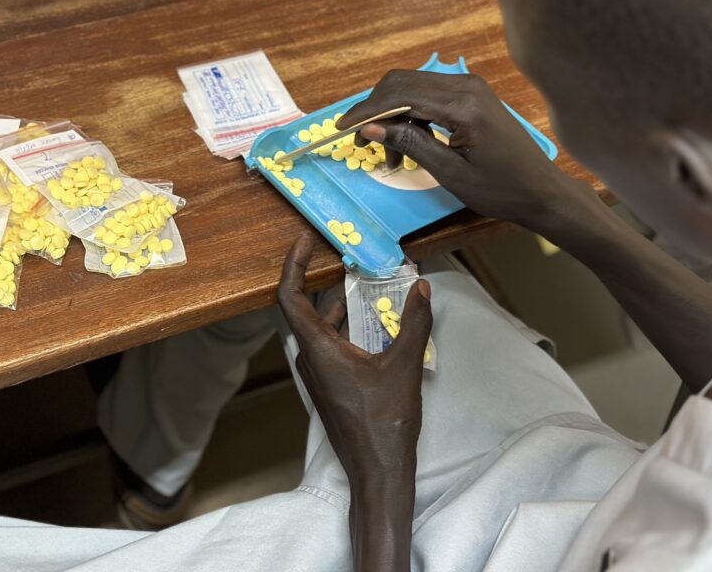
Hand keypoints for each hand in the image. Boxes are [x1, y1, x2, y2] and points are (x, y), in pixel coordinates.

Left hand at [277, 236, 431, 491]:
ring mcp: (320, 374)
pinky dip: (353, 328)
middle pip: (312, 309)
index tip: (306, 240)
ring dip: (348, 306)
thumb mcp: (405, 365)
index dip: (294, 264)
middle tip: (356, 259)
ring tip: (376, 285)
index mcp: (317, 349)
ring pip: (326, 328)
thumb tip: (422, 288)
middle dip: (333, 282)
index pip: (290, 296)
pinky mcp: (332, 385)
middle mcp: (311, 358)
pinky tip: (380, 323)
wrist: (378, 471)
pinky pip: (335, 345)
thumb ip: (413, 323)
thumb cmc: (385, 421)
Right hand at [339, 69, 571, 227]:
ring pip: (412, 88)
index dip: (367, 111)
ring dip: (392, 116)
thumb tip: (372, 126)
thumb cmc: (500, 189)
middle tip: (363, 144)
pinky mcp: (472, 94)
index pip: (400, 95)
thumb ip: (411, 144)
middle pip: (402, 83)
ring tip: (390, 158)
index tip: (344, 130)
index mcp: (462, 105)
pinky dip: (411, 117)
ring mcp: (470, 87)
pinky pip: (429, 96)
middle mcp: (465, 85)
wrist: (541, 191)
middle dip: (376, 111)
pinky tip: (409, 146)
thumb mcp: (450, 172)